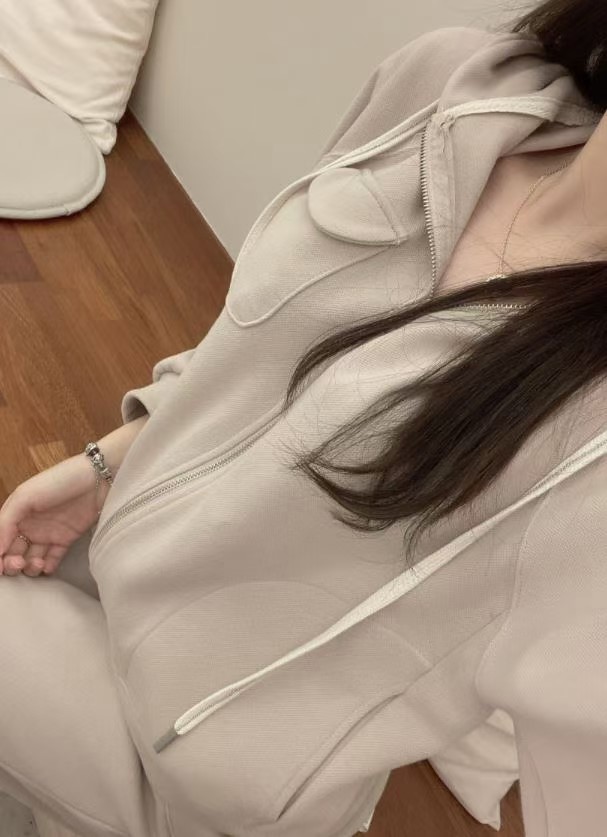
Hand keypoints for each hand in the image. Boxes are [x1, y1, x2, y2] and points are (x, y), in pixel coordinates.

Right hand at [0, 454, 109, 576]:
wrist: (98, 479)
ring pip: (31, 559)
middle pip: (13, 553)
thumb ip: (5, 523)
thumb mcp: (24, 496)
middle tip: (19, 563)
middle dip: (12, 563)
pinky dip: (48, 567)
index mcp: (15, 514)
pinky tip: (48, 566)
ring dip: (30, 567)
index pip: (0, 541)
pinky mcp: (66, 539)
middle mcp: (29, 526)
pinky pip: (53, 559)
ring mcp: (48, 533)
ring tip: (38, 563)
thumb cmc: (59, 481)